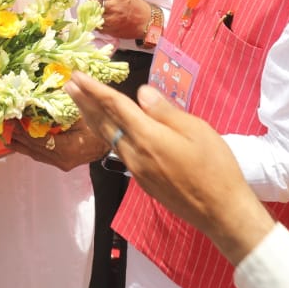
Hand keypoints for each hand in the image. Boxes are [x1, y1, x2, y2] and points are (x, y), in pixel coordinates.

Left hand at [10, 118, 110, 170]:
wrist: (115, 140)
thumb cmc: (100, 125)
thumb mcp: (81, 114)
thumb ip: (60, 109)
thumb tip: (39, 98)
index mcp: (66, 148)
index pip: (37, 139)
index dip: (22, 130)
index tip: (11, 119)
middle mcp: (61, 160)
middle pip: (33, 148)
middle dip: (17, 136)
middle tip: (2, 124)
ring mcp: (61, 163)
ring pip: (35, 154)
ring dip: (20, 143)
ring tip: (5, 134)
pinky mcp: (61, 162)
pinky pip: (40, 155)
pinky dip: (28, 147)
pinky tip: (18, 141)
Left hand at [65, 72, 275, 265]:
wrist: (220, 212)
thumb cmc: (215, 167)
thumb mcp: (196, 130)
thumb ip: (165, 111)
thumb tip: (141, 92)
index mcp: (148, 137)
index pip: (115, 107)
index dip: (94, 89)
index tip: (77, 75)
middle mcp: (134, 154)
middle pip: (104, 123)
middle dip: (85, 102)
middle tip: (68, 84)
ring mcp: (136, 170)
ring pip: (108, 138)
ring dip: (92, 118)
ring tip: (79, 102)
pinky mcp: (142, 180)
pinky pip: (117, 150)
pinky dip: (106, 134)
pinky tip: (107, 129)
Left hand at [92, 0, 151, 40]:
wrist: (147, 22)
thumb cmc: (137, 7)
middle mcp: (114, 7)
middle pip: (95, 3)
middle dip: (92, 3)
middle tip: (90, 3)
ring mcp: (112, 19)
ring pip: (95, 16)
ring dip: (93, 15)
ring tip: (94, 13)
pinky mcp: (112, 30)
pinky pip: (99, 27)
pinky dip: (98, 24)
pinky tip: (100, 22)